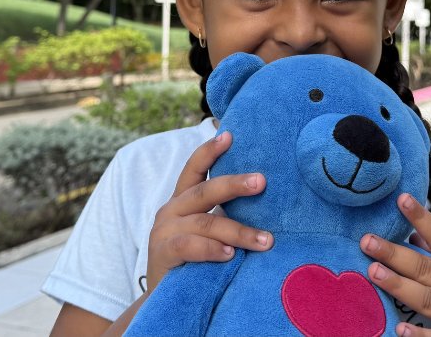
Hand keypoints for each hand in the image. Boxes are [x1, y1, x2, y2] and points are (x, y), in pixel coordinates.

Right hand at [145, 132, 273, 291]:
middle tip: (262, 181)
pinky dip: (212, 250)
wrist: (164, 297)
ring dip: (238, 231)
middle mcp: (170, 211)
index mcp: (181, 201)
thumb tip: (267, 201)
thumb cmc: (193, 261)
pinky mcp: (163, 253)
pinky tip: (231, 255)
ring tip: (266, 240)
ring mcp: (164, 231)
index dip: (209, 151)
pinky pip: (190, 246)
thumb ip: (222, 216)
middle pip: (203, 191)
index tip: (229, 135)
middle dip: (233, 184)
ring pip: (205, 223)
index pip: (193, 170)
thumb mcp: (205, 232)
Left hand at [360, 193, 430, 336]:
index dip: (422, 219)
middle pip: (427, 269)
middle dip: (395, 254)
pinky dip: (421, 336)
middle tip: (366, 241)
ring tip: (373, 271)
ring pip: (427, 300)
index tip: (401, 199)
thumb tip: (414, 237)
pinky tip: (400, 329)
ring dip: (399, 286)